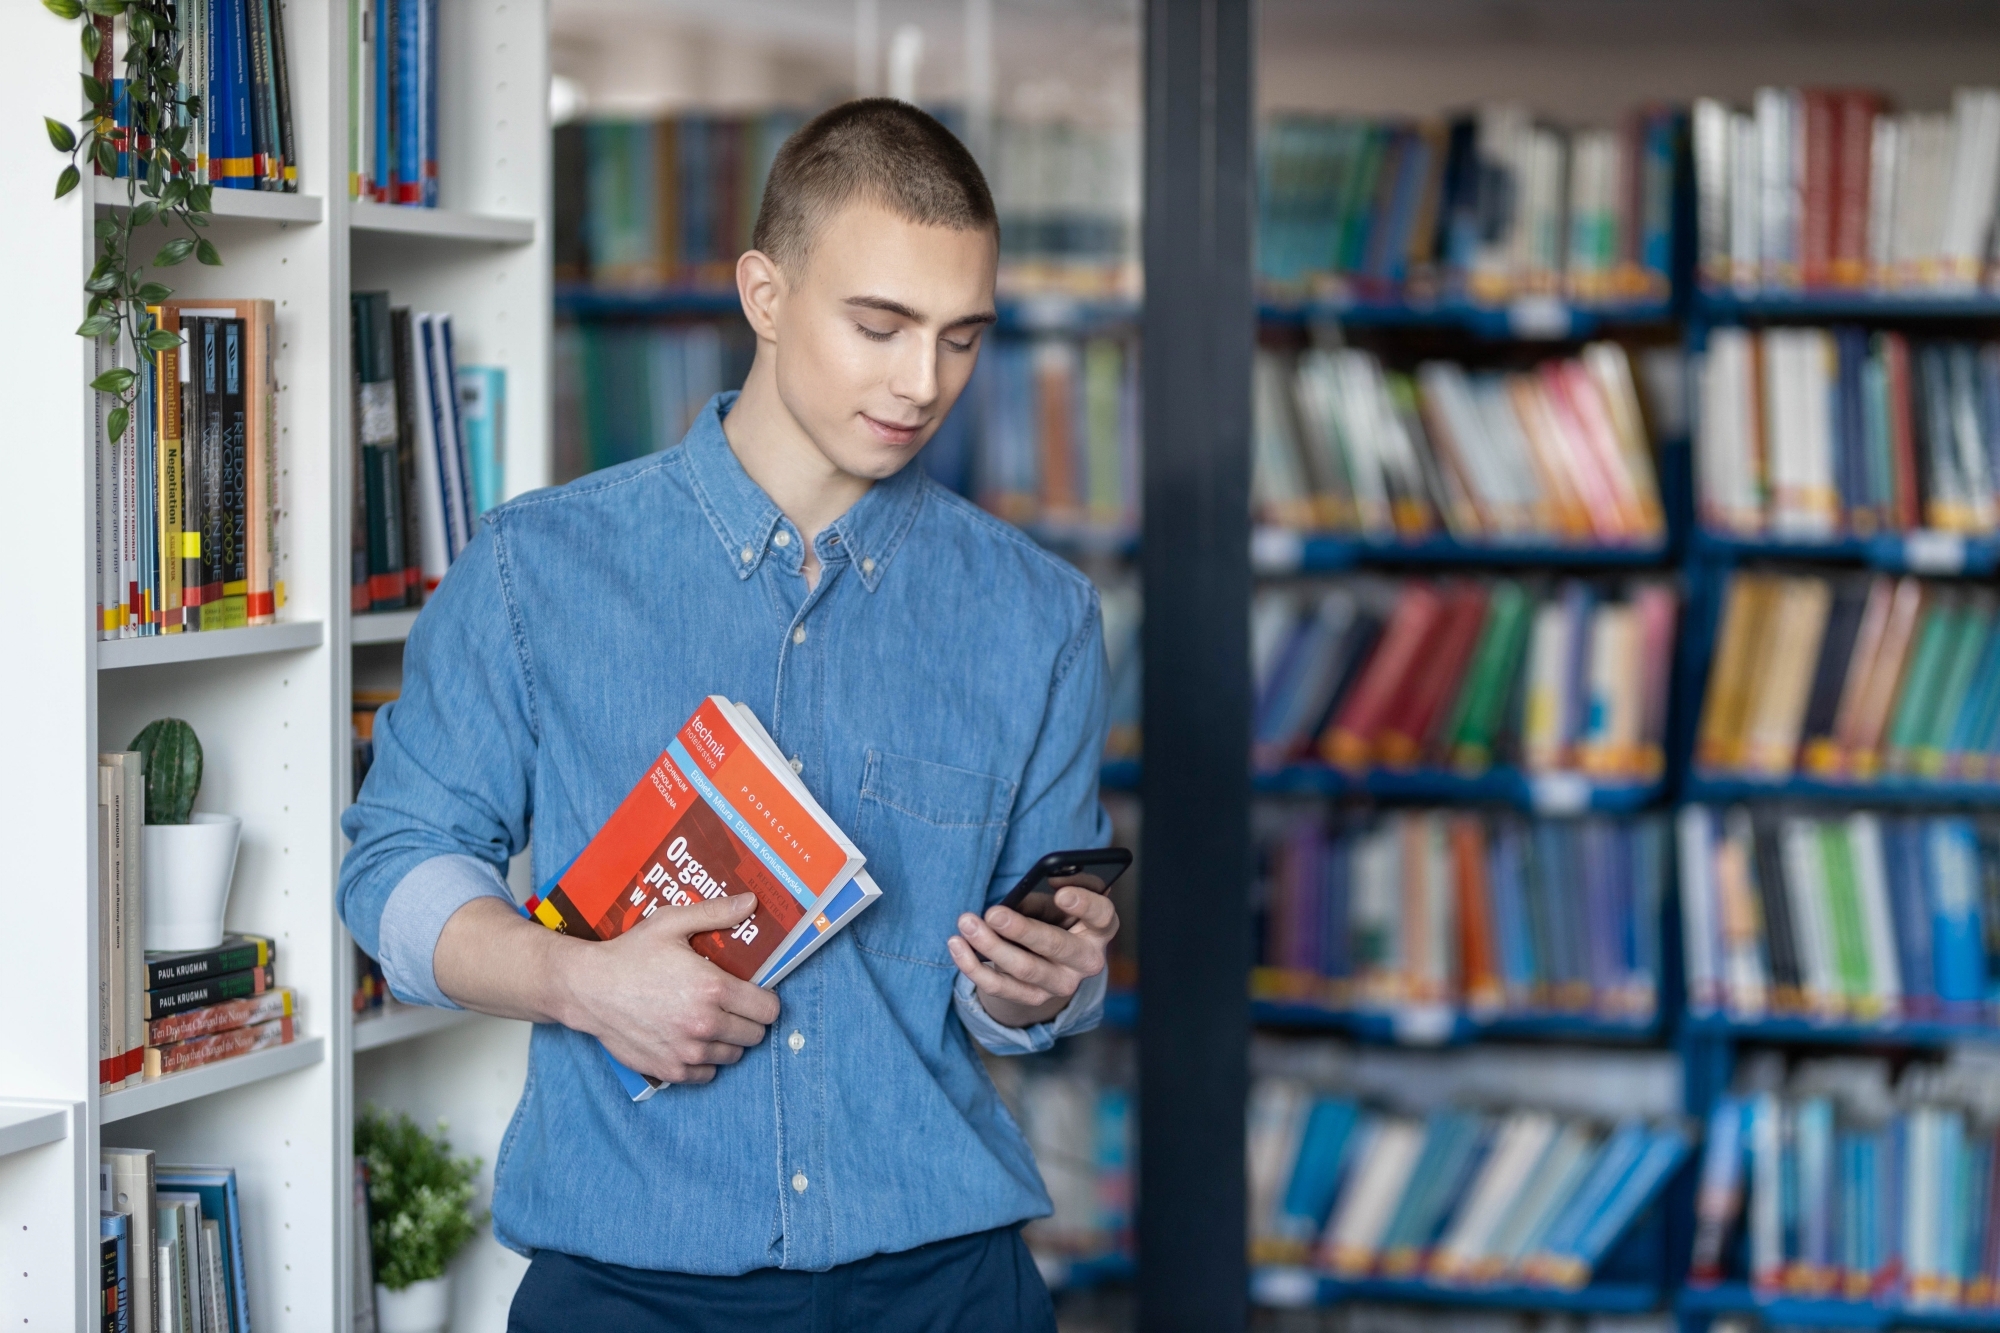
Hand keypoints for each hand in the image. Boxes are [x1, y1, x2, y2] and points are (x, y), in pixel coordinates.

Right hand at [551, 893, 780, 1085]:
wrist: (587, 989)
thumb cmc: (630, 954)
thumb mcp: (672, 923)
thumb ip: (716, 913)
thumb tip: (751, 901)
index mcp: (713, 989)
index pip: (768, 1010)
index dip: (765, 1000)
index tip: (753, 993)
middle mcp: (705, 1025)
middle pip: (755, 1035)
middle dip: (748, 1019)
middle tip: (730, 1006)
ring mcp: (687, 1052)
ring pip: (733, 1056)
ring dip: (727, 1040)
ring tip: (709, 1021)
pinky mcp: (670, 1071)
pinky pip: (707, 1074)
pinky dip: (704, 1061)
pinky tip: (690, 1039)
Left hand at [947, 886, 1117, 1028]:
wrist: (1050, 961)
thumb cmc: (1054, 918)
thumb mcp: (1056, 904)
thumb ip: (1043, 897)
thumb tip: (1015, 901)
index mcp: (1099, 929)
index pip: (1102, 916)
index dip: (1085, 905)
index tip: (1061, 893)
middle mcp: (1086, 960)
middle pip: (1056, 946)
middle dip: (1022, 929)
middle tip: (993, 913)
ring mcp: (1061, 984)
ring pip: (1024, 969)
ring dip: (990, 946)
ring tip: (966, 924)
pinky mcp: (1034, 998)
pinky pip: (1000, 986)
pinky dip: (973, 966)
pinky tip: (956, 944)